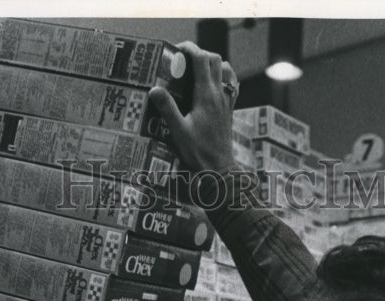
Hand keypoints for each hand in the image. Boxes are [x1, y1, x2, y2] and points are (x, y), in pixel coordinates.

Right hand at [149, 40, 239, 175]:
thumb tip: (154, 89)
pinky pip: (231, 84)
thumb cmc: (199, 152)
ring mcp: (226, 101)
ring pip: (225, 69)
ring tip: (197, 69)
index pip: (202, 59)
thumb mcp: (179, 132)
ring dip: (213, 63)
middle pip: (215, 59)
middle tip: (184, 59)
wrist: (219, 169)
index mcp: (206, 95)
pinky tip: (213, 84)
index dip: (190, 48)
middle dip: (200, 53)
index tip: (178, 49)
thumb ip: (167, 109)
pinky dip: (223, 76)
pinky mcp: (229, 110)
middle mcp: (219, 94)